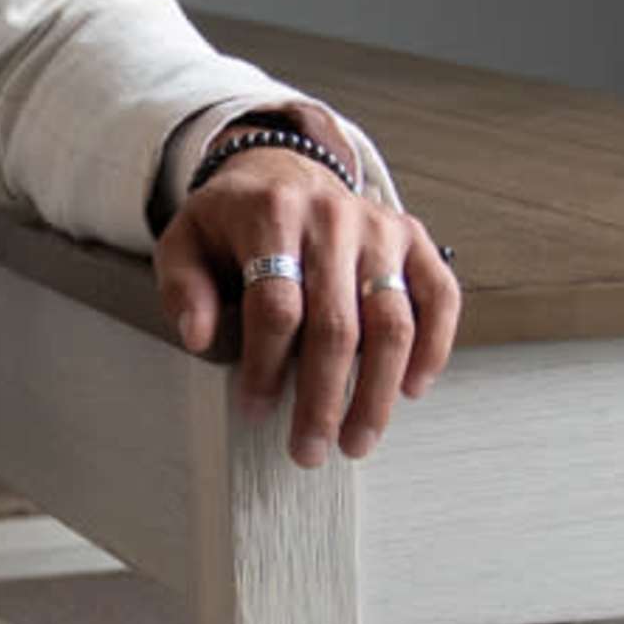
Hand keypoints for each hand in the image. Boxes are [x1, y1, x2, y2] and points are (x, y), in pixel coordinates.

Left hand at [153, 137, 461, 464]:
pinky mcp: (414, 239)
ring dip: (376, 393)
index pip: (276, 305)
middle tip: (309, 449)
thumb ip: (183, 287)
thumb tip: (197, 337)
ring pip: (392, 322)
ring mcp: (380, 229)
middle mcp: (334, 217)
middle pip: (336, 324)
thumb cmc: (233, 222)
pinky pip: (440, 297)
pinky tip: (412, 389)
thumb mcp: (185, 242)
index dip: (265, 367)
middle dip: (322, 399)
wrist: (282, 174)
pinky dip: (433, 348)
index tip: (255, 411)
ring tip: (356, 440)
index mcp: (272, 214)